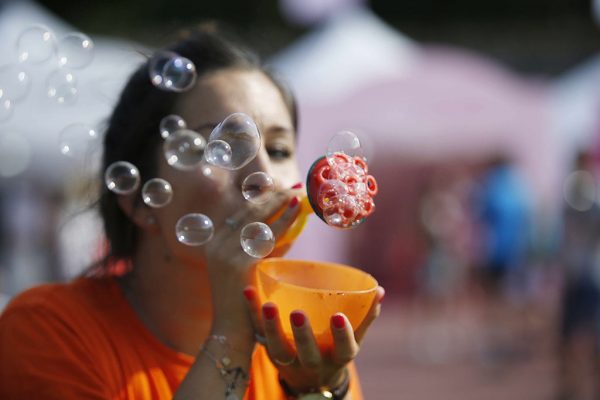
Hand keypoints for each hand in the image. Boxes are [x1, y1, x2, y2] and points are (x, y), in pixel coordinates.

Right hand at [203, 188, 302, 333]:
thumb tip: (284, 225)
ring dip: (278, 202)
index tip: (278, 188)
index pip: (240, 213)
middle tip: (292, 187)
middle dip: (271, 195)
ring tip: (296, 193)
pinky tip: (296, 209)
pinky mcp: (238, 263)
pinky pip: (266, 234)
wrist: (231, 332)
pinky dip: (284, 219)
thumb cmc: (245, 303)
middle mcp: (216, 244)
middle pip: (248, 210)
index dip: (261, 198)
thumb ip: (260, 248)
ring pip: (257, 218)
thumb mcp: (248, 268)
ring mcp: (225, 252)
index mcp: (215, 243)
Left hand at [243, 285, 384, 391]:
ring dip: (271, 326)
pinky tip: (248, 291)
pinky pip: (258, 332)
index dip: (342, 335)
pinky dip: (252, 313)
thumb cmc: (335, 349)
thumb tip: (379, 290)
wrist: (310, 380)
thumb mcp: (352, 339)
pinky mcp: (270, 352)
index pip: (344, 349)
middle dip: (303, 335)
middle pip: (307, 353)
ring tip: (267, 304)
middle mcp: (313, 362)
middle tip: (298, 314)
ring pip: (277, 347)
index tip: (338, 317)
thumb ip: (365, 316)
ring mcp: (289, 360)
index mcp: (338, 357)